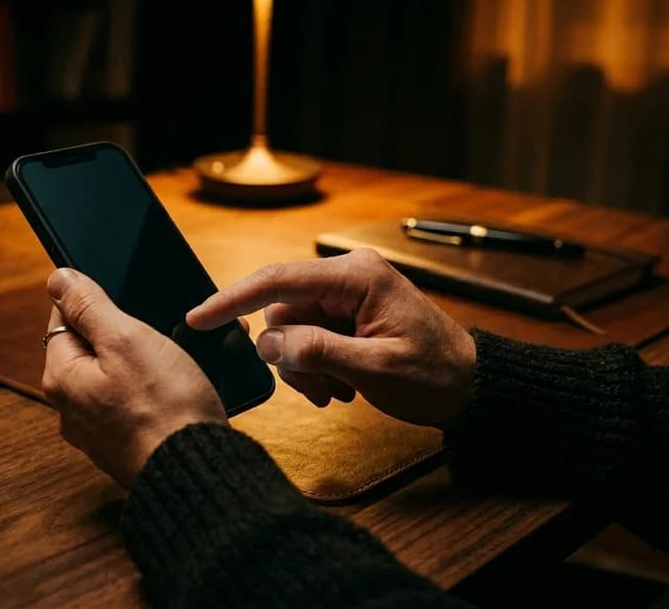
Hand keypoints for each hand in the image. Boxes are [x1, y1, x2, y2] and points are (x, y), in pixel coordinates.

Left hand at [42, 268, 226, 487]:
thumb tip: (58, 278)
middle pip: (90, 348)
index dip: (92, 299)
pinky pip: (133, 402)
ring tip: (175, 357)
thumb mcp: (125, 339)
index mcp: (62, 378)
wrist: (198, 472)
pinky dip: (153, 389)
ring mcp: (100, 430)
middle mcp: (72, 408)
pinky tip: (177, 387)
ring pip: (116, 376)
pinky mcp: (127, 444)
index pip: (62, 319)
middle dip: (122, 332)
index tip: (123, 296)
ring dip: (143, 360)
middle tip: (157, 329)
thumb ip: (88, 306)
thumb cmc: (164, 407)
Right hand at [187, 249, 475, 429]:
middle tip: (321, 391)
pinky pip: (307, 340)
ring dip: (305, 369)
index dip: (233, 299)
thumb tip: (267, 343)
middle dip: (291, 357)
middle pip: (282, 312)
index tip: (198, 318)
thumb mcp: (376, 369)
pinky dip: (315, 368)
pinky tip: (342, 386)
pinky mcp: (345, 316)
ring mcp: (345, 297)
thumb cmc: (435, 375)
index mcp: (357, 276)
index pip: (278, 280)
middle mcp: (347, 278)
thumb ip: (318, 352)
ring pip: (290, 331)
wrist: (469, 387)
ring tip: (339, 392)